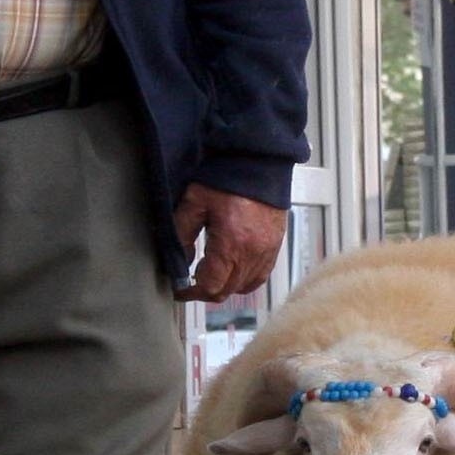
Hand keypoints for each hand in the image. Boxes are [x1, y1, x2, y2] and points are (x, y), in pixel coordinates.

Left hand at [174, 184, 286, 303]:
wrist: (259, 162)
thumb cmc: (229, 177)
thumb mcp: (195, 202)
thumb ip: (182, 233)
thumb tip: (179, 260)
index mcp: (231, 244)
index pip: (210, 286)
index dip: (191, 292)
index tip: (180, 289)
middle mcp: (252, 254)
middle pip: (226, 291)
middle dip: (205, 291)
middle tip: (191, 282)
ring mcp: (267, 252)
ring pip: (243, 287)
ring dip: (225, 286)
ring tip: (211, 274)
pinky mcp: (275, 246)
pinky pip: (259, 276)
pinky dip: (244, 279)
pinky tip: (233, 268)